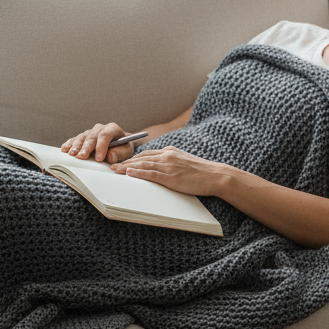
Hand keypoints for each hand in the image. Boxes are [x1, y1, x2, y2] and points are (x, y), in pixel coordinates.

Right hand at [60, 123, 136, 163]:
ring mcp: (90, 132)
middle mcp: (100, 128)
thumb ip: (120, 153)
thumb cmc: (122, 149)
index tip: (99, 159)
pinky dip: (69, 144)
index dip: (101, 146)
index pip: (105, 135)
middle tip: (81, 157)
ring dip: (76, 146)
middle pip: (92, 137)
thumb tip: (111, 156)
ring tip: (72, 154)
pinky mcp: (82, 137)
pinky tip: (64, 149)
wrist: (118, 146)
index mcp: (112, 129)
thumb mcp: (126, 152)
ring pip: (82, 137)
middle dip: (86, 147)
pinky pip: (74, 139)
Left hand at [111, 146, 227, 196]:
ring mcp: (169, 166)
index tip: (123, 161)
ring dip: (127, 167)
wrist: (216, 175)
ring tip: (115, 170)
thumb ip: (173, 163)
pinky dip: (139, 173)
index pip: (148, 153)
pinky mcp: (171, 177)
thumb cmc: (203, 172)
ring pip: (143, 164)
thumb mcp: (185, 162)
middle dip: (126, 161)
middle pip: (141, 157)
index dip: (133, 158)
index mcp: (171, 152)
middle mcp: (168, 156)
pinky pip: (151, 174)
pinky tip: (129, 173)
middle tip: (112, 165)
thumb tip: (163, 168)